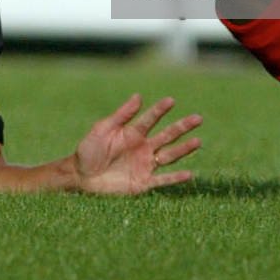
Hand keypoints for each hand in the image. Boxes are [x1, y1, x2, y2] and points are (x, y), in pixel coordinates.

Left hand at [74, 94, 202, 195]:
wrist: (81, 176)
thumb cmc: (89, 150)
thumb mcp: (102, 129)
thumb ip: (121, 115)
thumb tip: (138, 96)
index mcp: (133, 133)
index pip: (150, 119)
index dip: (160, 110)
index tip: (171, 100)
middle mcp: (143, 147)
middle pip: (167, 135)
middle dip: (182, 127)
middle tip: (198, 118)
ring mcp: (144, 165)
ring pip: (169, 155)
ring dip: (183, 149)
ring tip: (198, 141)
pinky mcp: (143, 183)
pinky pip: (162, 180)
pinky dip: (175, 178)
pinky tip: (189, 174)